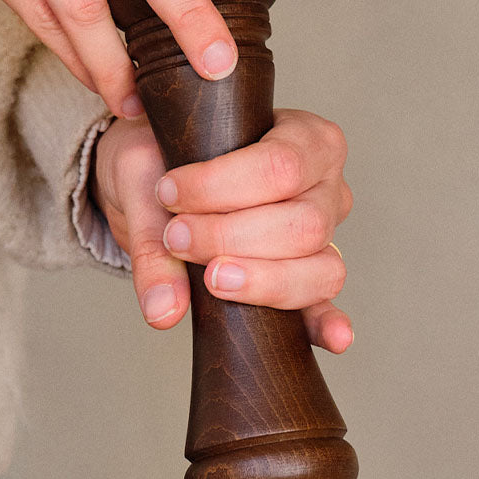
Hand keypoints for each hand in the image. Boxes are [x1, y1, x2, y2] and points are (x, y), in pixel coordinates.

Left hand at [91, 110, 353, 352]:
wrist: (159, 183)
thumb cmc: (166, 159)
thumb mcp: (145, 175)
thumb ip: (150, 238)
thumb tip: (164, 311)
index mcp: (306, 140)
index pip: (281, 166)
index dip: (222, 188)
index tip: (170, 194)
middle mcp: (326, 187)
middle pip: (304, 224)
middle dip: (233, 237)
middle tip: (177, 237)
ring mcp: (326, 237)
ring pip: (320, 269)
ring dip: (261, 281)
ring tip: (212, 279)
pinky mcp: (309, 280)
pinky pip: (325, 305)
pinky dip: (326, 324)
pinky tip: (333, 338)